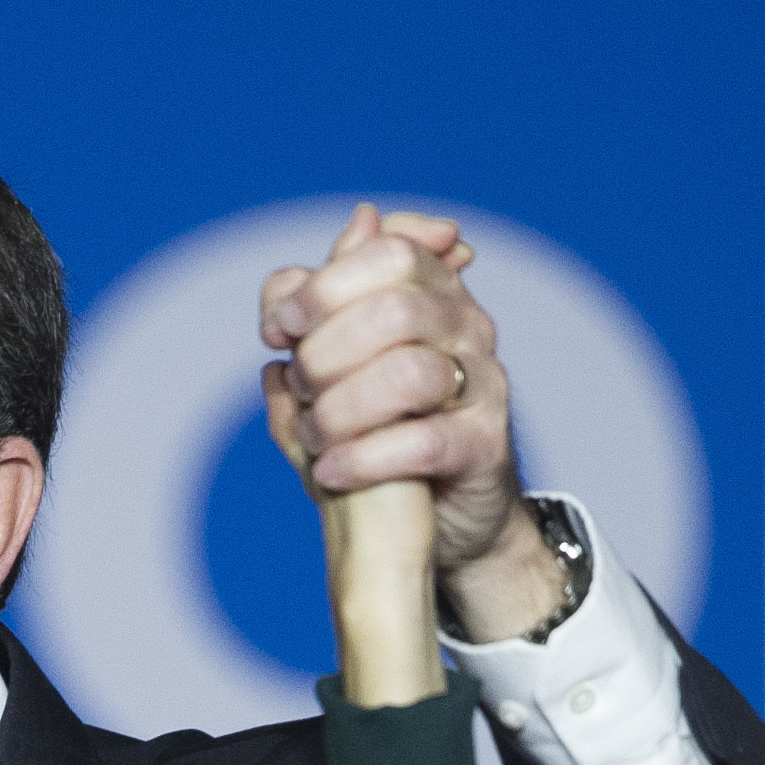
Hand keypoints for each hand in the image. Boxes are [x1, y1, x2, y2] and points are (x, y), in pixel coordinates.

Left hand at [260, 204, 564, 645]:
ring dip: (342, 407)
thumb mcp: (330, 369)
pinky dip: (363, 458)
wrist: (438, 510)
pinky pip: (423, 442)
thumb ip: (306, 320)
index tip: (279, 328)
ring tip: (314, 435)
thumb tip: (287, 281)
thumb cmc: (376, 428)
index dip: (325, 286)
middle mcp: (467, 326)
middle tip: (299, 388)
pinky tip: (331, 472)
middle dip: (327, 351)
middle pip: (397, 308)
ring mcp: (484, 383)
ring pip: (411, 373)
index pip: (391, 253)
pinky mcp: (485, 445)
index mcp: (434, 291)